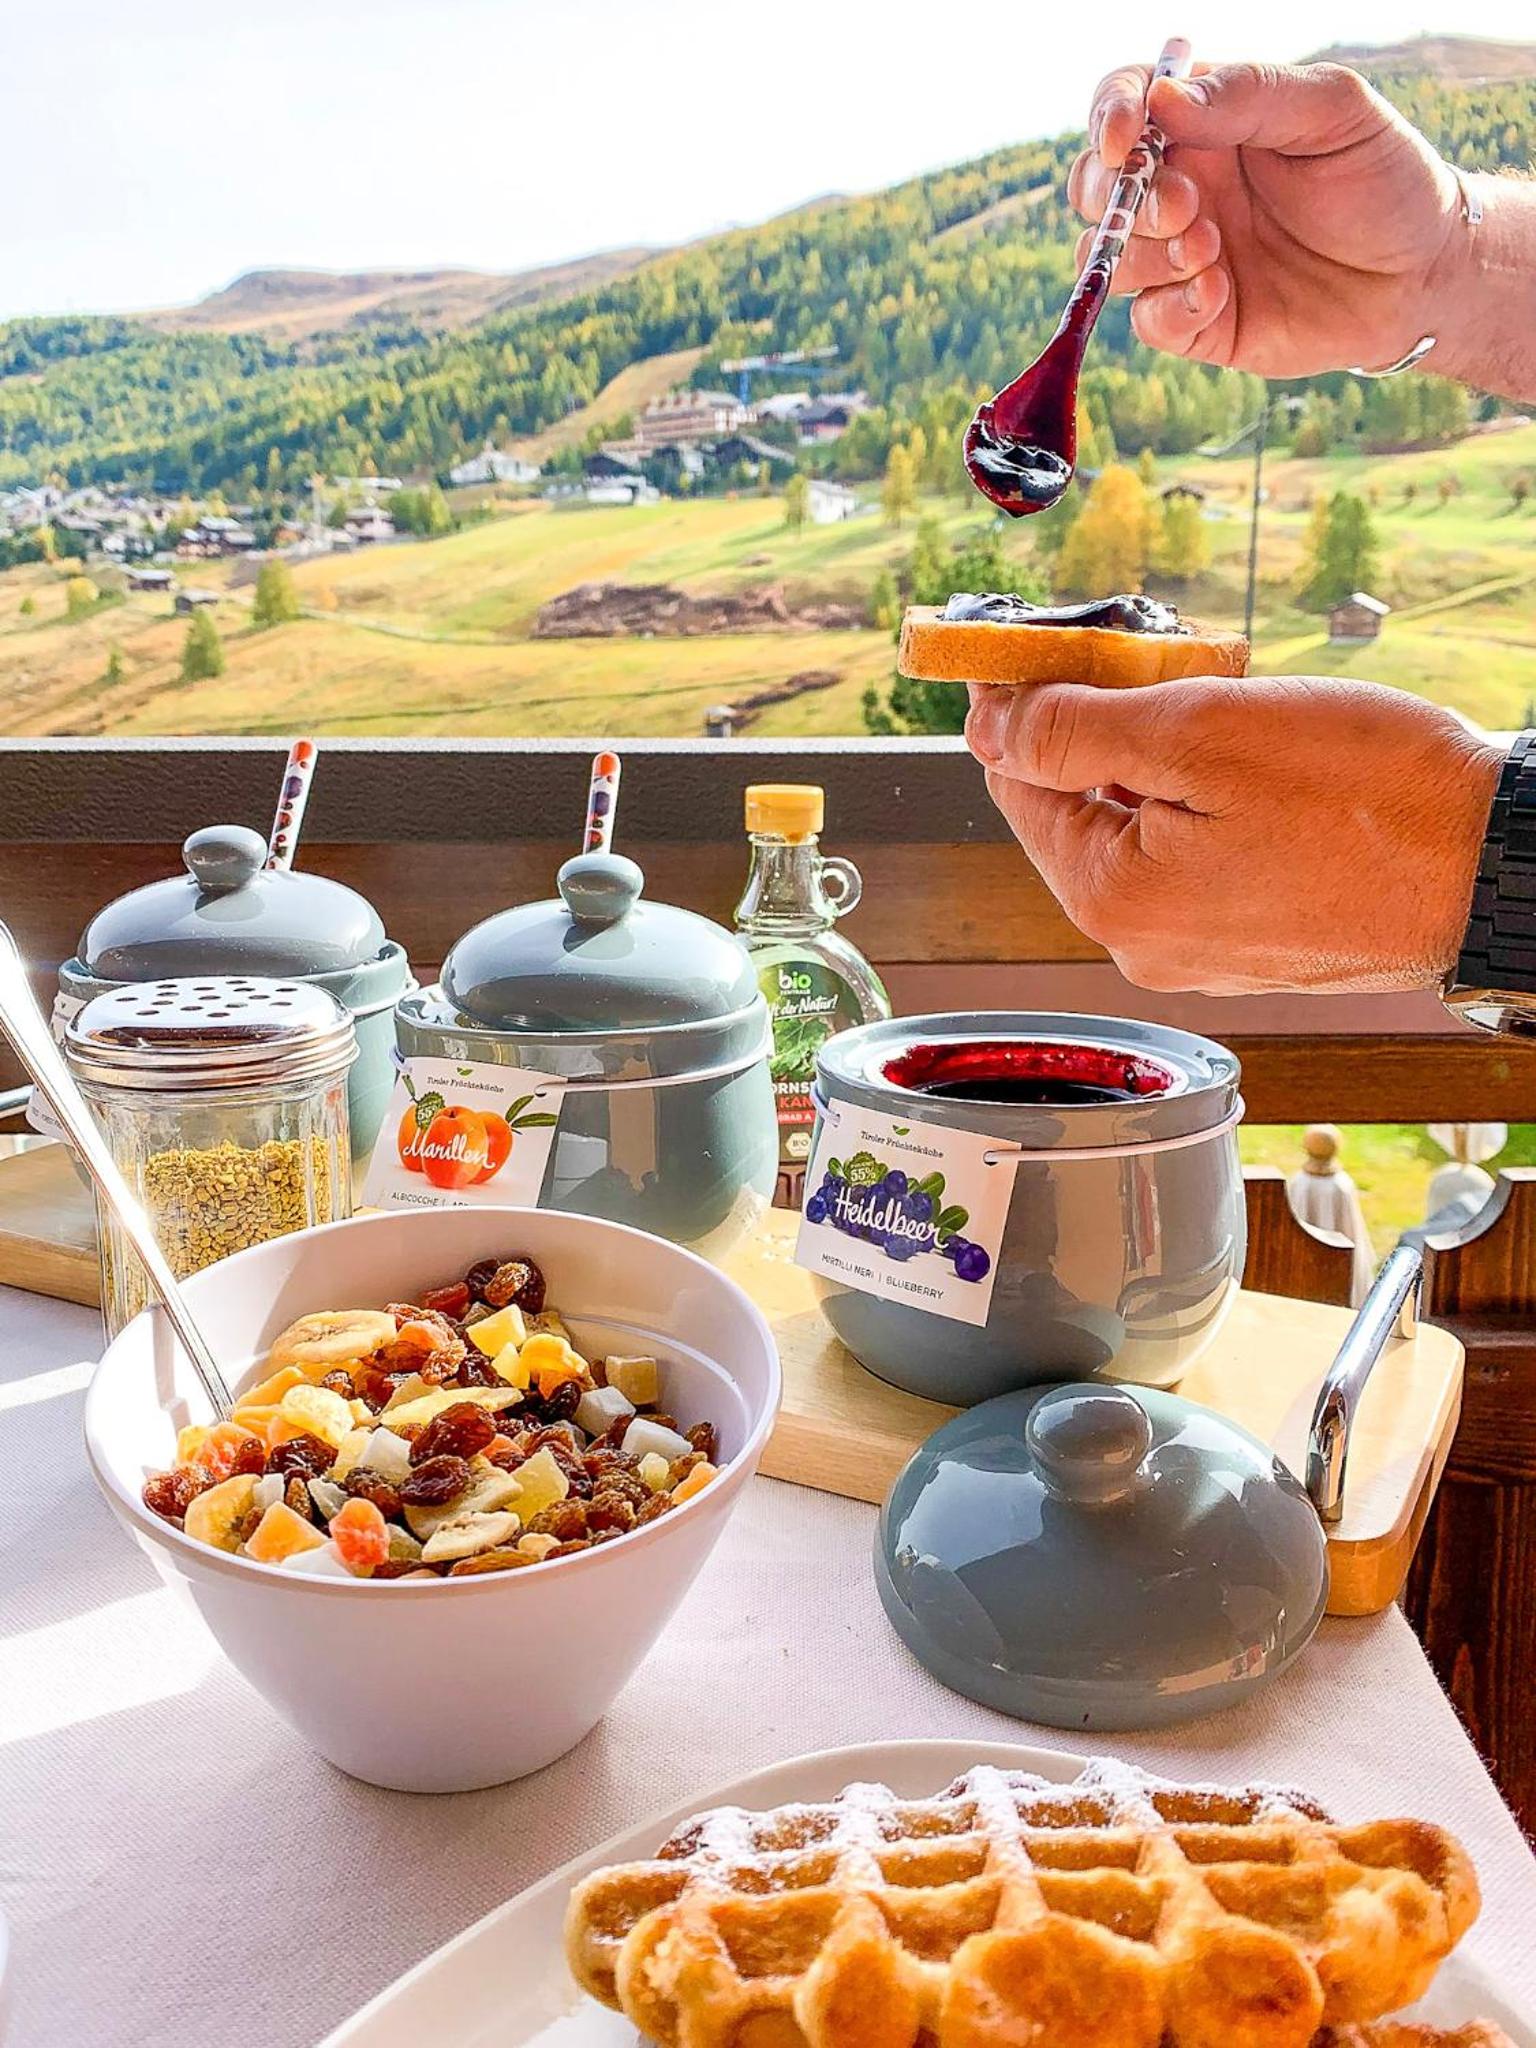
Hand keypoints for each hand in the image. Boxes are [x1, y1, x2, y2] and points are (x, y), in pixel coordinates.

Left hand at [965, 675, 1503, 994]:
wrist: (1499, 867)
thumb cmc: (1374, 800)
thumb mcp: (1204, 733)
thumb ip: (1078, 729)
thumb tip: (991, 724)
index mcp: (1112, 900)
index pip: (1017, 785)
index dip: (1026, 704)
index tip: (1046, 641)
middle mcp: (1145, 944)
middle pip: (1079, 809)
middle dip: (1107, 729)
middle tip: (1163, 663)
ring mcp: (1202, 951)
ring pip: (1145, 828)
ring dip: (1165, 759)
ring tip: (1227, 706)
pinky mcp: (1256, 941)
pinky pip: (1199, 856)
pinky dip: (1212, 799)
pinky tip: (1264, 763)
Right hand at [1068, 60, 1465, 376]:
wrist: (1421, 274)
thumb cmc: (1383, 178)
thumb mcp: (1333, 110)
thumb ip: (1248, 95)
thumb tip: (1162, 99)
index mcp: (1206, 125)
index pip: (1123, 105)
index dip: (1108, 118)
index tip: (1125, 139)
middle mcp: (1183, 189)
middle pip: (1094, 188)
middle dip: (1122, 198)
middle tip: (1188, 205)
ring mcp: (1183, 260)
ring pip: (1111, 258)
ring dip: (1149, 254)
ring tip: (1214, 250)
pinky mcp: (1197, 323)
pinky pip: (1146, 322)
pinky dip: (1170, 309)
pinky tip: (1219, 293)